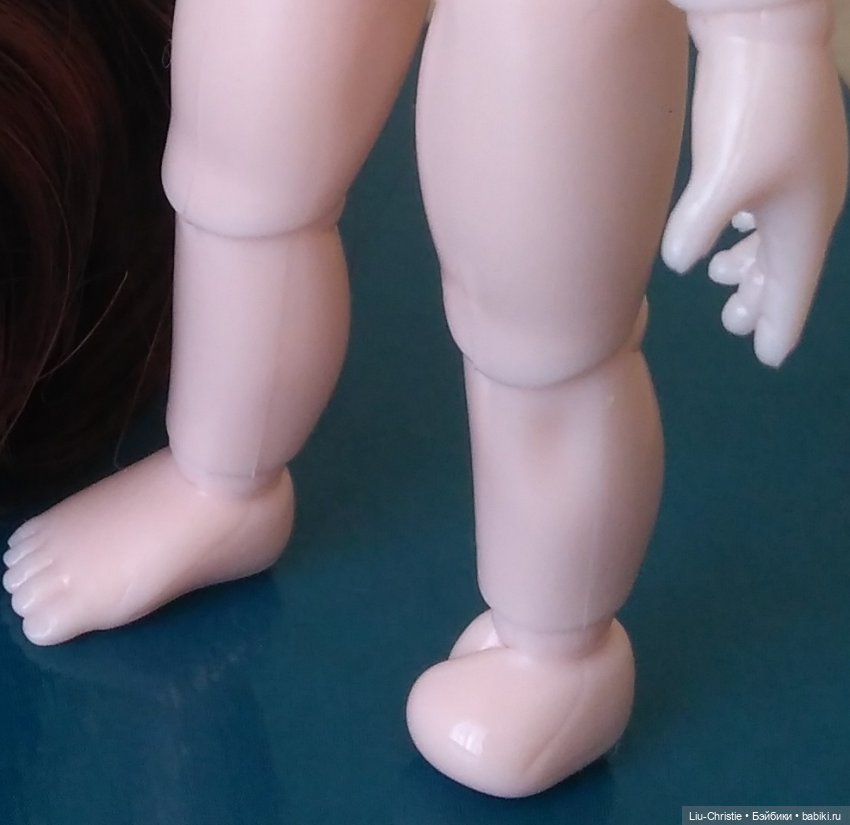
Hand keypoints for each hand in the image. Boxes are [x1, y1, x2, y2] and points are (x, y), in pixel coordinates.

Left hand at [662, 18, 847, 366]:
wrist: (767, 23)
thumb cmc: (750, 111)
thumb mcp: (718, 182)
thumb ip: (697, 231)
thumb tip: (680, 260)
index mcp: (805, 218)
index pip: (792, 288)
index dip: (779, 325)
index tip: (770, 357)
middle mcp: (810, 198)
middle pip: (786, 264)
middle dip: (761, 297)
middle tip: (731, 322)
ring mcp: (797, 168)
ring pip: (777, 233)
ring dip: (750, 261)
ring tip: (723, 279)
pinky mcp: (776, 143)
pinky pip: (769, 203)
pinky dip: (749, 225)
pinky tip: (730, 228)